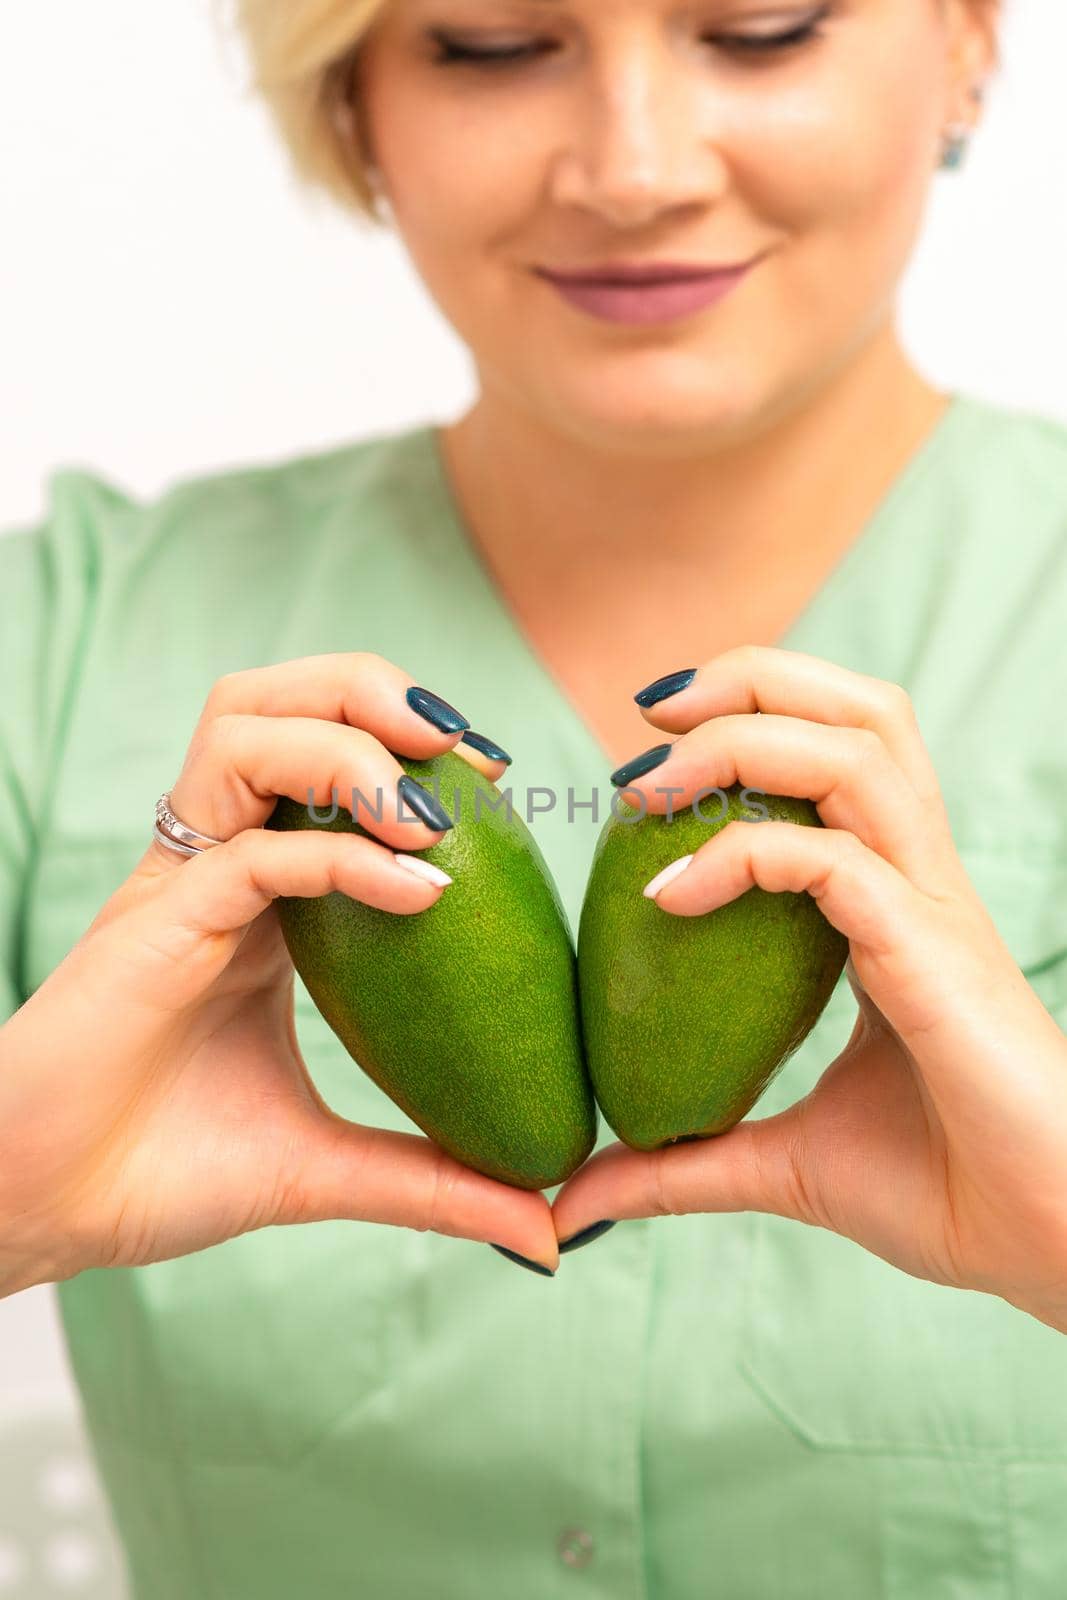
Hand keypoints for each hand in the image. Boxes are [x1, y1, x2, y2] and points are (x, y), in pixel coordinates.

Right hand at [0, 653, 558, 1297]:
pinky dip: (342, 855)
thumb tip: (546, 1231)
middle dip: (371, 691)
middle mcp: (219, 865)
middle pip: (277, 703)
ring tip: (435, 804)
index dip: (408, 747)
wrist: (49, 1215)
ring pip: (246, 732)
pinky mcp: (157, 922)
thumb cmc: (163, 1171)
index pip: (323, 759)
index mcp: (260, 897)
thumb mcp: (325, 1166)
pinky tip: (421, 890)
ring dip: (349, 740)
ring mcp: (183, 884)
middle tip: (468, 749)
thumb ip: (433, 1182)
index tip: (501, 784)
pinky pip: (254, 850)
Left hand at [552, 646, 1066, 1329]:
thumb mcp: (784, 1163)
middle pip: (860, 711)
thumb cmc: (946, 1191)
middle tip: (647, 717)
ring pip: (856, 749)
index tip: (644, 766)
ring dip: (740, 739)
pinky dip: (740, 856)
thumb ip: (682, 1164)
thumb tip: (576, 1200)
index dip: (747, 723)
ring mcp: (933, 909)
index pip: (839, 754)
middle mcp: (920, 882)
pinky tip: (666, 897)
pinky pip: (832, 860)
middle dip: (749, 680)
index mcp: (897, 902)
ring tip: (645, 784)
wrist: (1050, 1246)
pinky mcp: (933, 953)